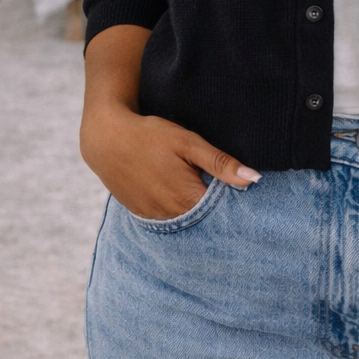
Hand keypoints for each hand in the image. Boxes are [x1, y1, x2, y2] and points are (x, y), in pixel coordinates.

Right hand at [80, 103, 260, 221]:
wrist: (106, 139)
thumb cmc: (150, 136)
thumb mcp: (188, 143)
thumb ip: (220, 163)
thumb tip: (253, 179)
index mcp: (188, 199)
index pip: (223, 214)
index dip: (235, 205)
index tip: (245, 198)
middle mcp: (172, 216)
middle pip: (206, 220)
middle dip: (218, 211)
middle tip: (223, 193)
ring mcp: (155, 218)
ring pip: (187, 222)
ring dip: (197, 212)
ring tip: (201, 192)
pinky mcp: (142, 215)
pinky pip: (168, 220)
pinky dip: (178, 212)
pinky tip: (180, 196)